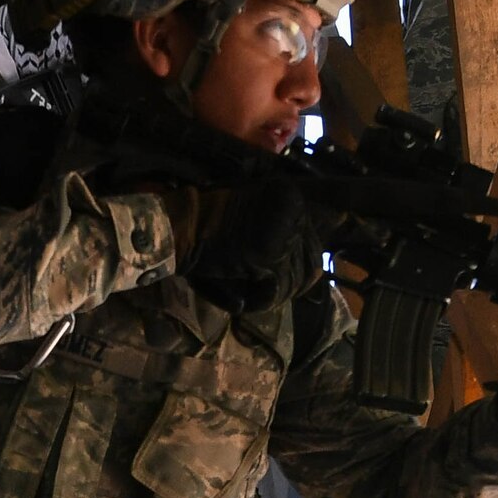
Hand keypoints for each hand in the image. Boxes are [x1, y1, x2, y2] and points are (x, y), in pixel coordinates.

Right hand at [160, 176, 325, 310]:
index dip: (295, 269)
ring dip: (273, 295)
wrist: (178, 227)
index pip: (313, 245)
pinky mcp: (270, 255)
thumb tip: (318, 261)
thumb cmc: (208, 226)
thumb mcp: (251, 218)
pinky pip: (277, 290)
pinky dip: (261, 301)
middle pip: (310, 265)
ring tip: (249, 295)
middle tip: (260, 291)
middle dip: (287, 285)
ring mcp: (283, 232)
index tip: (271, 278)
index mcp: (291, 197)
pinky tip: (244, 298)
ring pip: (295, 281)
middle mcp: (294, 210)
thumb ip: (285, 235)